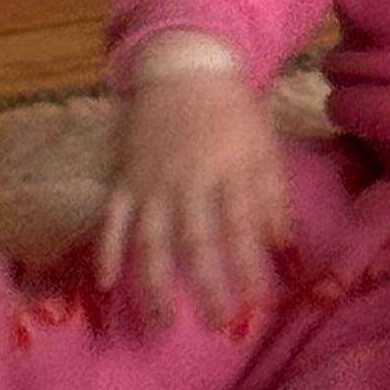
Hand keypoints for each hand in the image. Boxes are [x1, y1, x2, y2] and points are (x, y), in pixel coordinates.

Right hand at [95, 35, 290, 325]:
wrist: (181, 65)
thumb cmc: (230, 111)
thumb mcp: (262, 146)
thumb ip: (271, 196)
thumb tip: (282, 247)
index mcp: (227, 172)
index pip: (241, 229)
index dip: (250, 269)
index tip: (259, 306)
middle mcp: (187, 182)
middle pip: (196, 241)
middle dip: (206, 285)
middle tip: (216, 324)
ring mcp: (150, 182)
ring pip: (150, 238)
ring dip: (153, 282)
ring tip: (160, 322)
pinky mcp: (123, 178)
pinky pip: (111, 218)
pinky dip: (106, 249)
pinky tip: (106, 283)